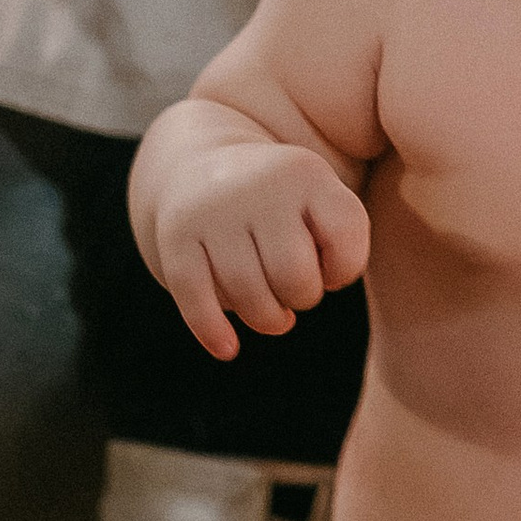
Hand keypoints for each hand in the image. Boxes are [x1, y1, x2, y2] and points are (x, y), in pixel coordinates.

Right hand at [144, 137, 368, 357]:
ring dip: (267, 319)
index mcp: (304, 172)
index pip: (344, 239)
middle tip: (292, 289)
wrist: (198, 172)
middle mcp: (259, 184)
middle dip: (302, 298)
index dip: (342, 270)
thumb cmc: (276, 206)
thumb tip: (318, 286)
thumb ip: (342, 241)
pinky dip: (213, 331)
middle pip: (296, 277)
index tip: (326, 266)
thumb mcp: (318, 201)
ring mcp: (214, 209)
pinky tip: (227, 349)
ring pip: (249, 296)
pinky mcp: (176, 235)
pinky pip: (196, 297)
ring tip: (270, 310)